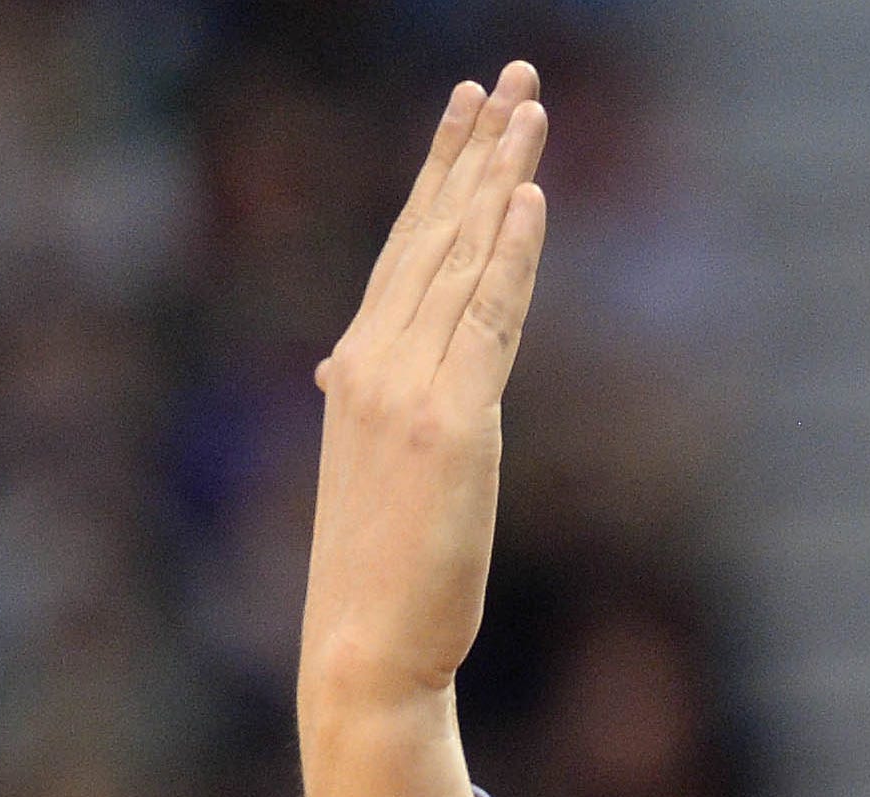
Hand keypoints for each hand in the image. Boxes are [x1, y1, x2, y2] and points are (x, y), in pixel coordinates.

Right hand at [297, 62, 550, 796]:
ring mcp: (409, 390)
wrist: (364, 648)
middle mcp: (374, 362)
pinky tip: (527, 200)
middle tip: (512, 76)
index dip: (440, 172)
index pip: (406, 247)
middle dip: (474, 150)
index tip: (468, 105)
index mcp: (356, 368)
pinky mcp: (451, 426)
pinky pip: (487, 322)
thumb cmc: (377, 574)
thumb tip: (339, 364)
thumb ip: (365, 404)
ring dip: (500, 179)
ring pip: (464, 264)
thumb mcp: (368, 471)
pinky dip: (507, 257)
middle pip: (437, 235)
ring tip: (530, 111)